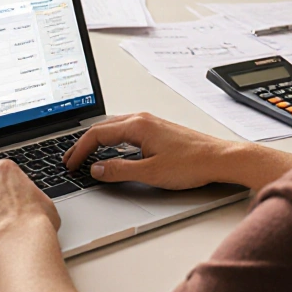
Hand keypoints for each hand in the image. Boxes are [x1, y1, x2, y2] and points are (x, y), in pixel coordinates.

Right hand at [63, 112, 282, 189]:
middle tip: (71, 159)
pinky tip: (111, 150)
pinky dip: (111, 140)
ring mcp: (150, 123)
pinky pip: (125, 130)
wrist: (220, 158)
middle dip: (83, 144)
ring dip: (97, 141)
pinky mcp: (158, 130)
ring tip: (85, 155)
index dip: (79, 150)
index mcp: (137, 125)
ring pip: (114, 127)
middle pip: (102, 128)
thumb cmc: (192, 163)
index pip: (97, 134)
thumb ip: (119, 171)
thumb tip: (96, 169)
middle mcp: (142, 119)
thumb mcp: (151, 172)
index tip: (71, 164)